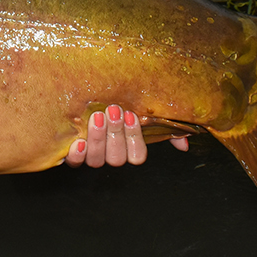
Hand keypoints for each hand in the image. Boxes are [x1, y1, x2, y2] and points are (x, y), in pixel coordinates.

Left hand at [64, 104, 188, 166]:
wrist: (82, 94)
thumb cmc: (114, 101)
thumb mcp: (140, 109)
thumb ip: (164, 126)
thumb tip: (184, 143)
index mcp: (128, 148)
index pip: (137, 155)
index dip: (134, 138)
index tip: (131, 115)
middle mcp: (110, 155)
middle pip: (117, 158)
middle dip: (116, 134)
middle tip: (113, 111)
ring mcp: (91, 156)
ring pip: (97, 160)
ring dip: (98, 140)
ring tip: (96, 117)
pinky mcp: (72, 153)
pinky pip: (74, 162)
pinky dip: (76, 154)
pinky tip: (77, 141)